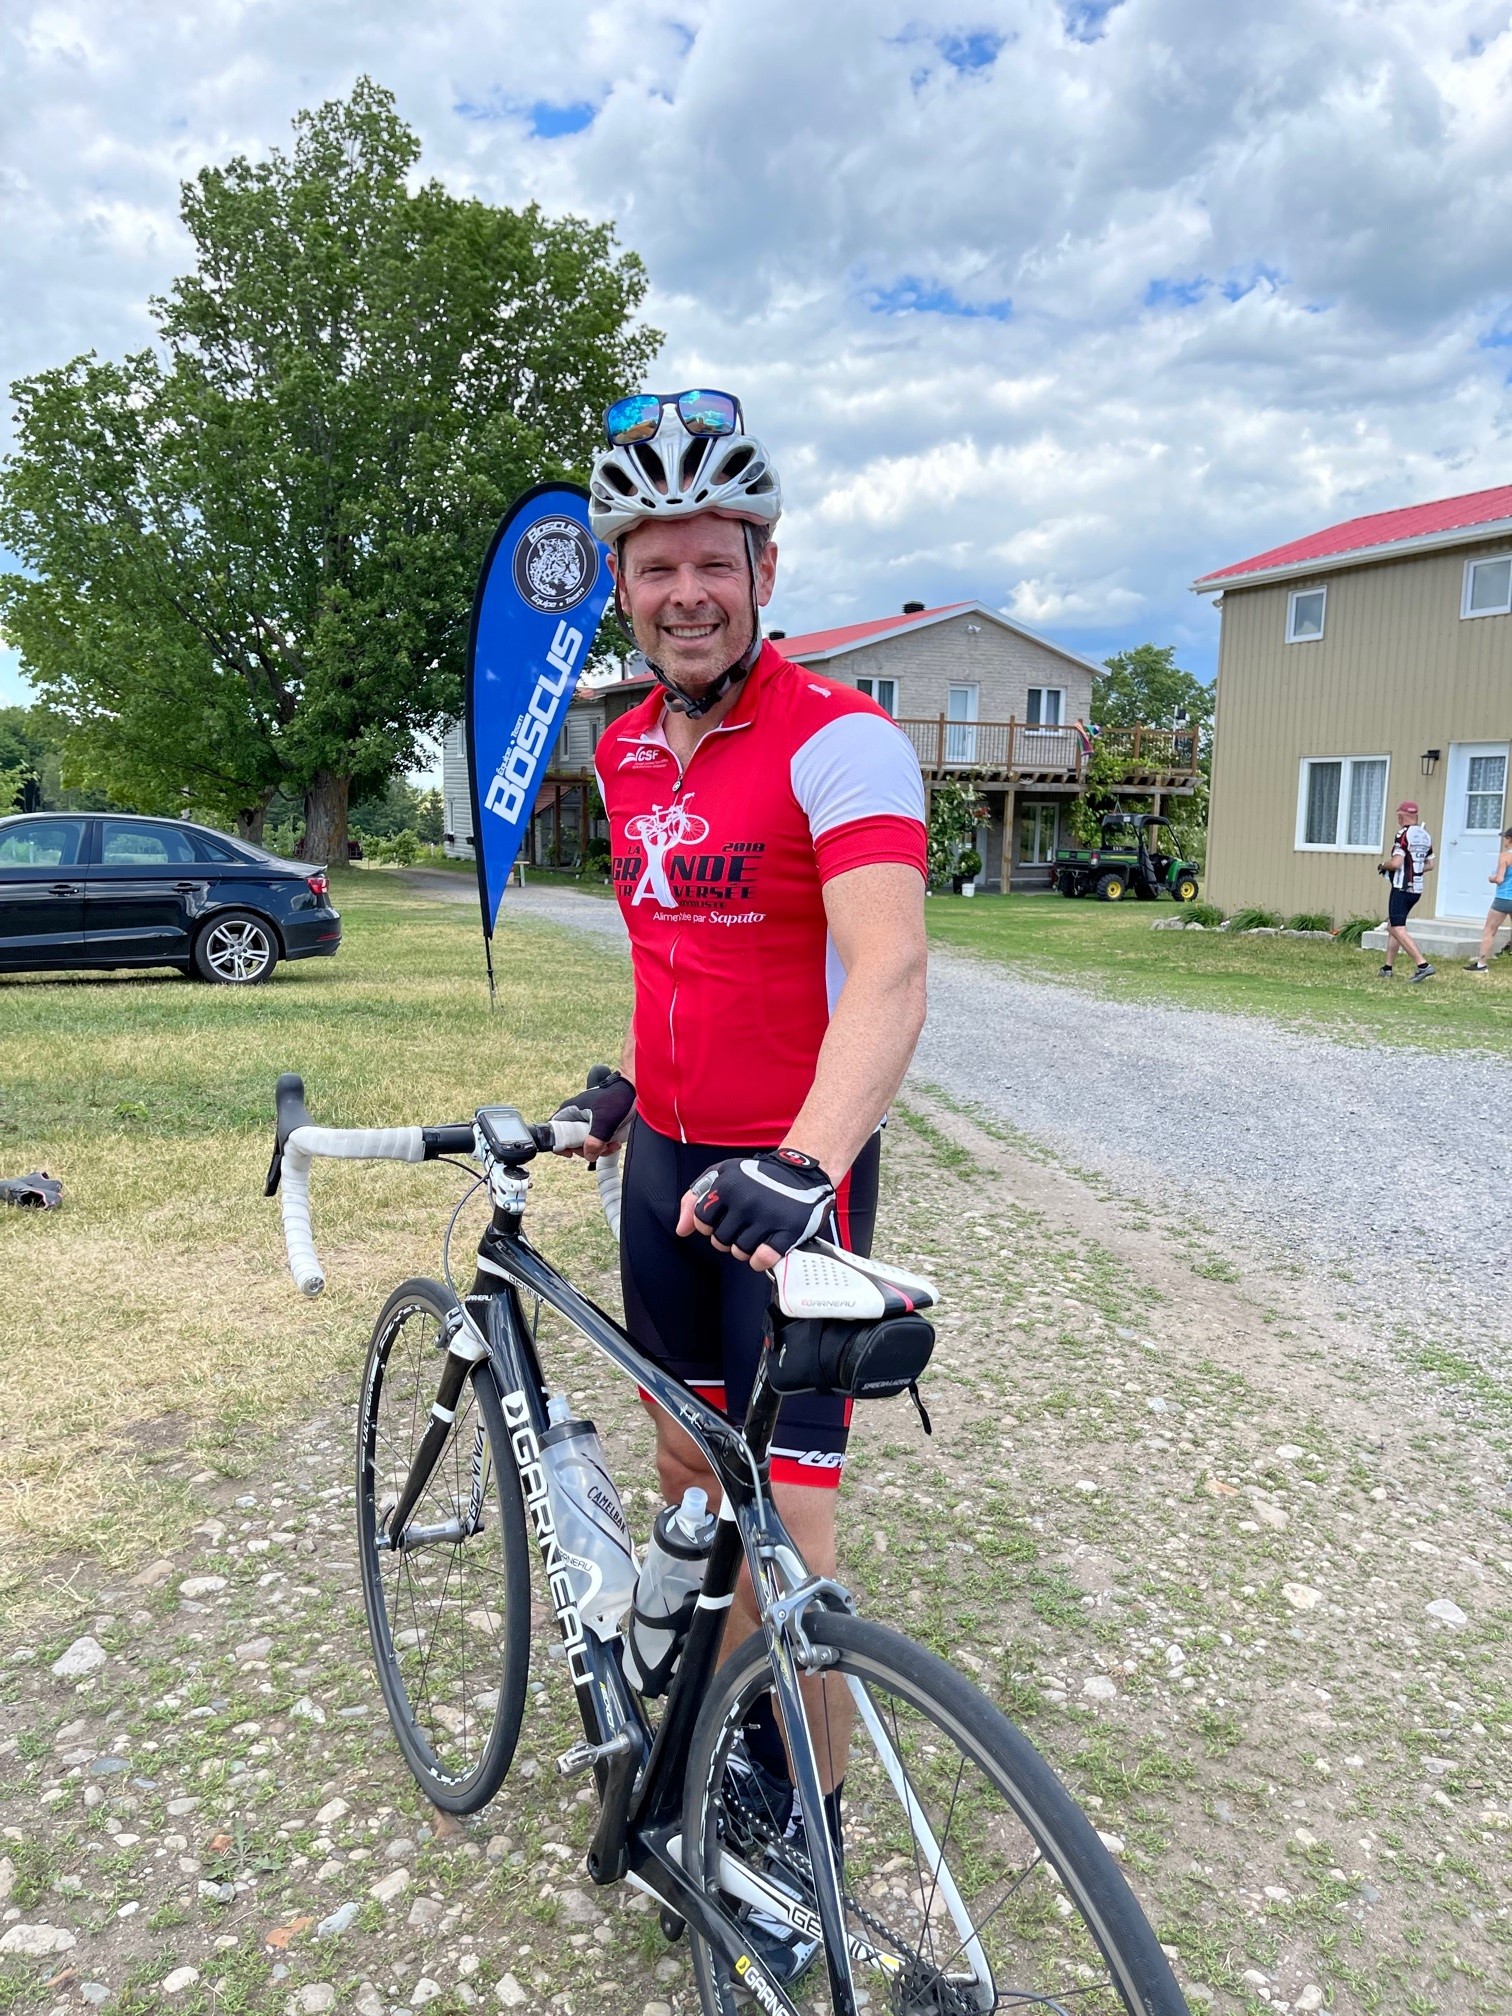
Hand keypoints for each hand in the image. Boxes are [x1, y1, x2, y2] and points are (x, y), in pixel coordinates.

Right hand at [550, 1068, 635, 1158]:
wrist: (632, 1089)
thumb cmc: (617, 1097)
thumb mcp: (605, 1119)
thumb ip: (596, 1138)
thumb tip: (589, 1155)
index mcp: (569, 1112)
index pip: (554, 1132)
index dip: (559, 1145)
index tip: (571, 1153)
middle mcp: (574, 1117)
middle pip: (571, 1143)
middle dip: (587, 1150)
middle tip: (601, 1148)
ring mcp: (585, 1121)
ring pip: (585, 1144)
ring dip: (599, 1149)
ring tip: (612, 1144)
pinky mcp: (596, 1125)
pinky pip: (595, 1140)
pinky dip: (604, 1145)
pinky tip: (614, 1142)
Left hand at [677, 1147, 835, 1270]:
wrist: (801, 1172)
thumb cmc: (757, 1176)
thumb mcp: (722, 1175)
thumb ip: (695, 1199)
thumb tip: (681, 1231)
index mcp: (728, 1186)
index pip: (702, 1222)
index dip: (710, 1224)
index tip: (725, 1217)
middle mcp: (746, 1201)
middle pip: (720, 1241)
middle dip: (728, 1238)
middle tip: (743, 1227)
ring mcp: (768, 1217)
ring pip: (740, 1252)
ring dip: (745, 1249)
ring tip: (756, 1234)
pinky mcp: (788, 1230)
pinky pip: (762, 1259)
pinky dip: (761, 1260)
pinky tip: (766, 1248)